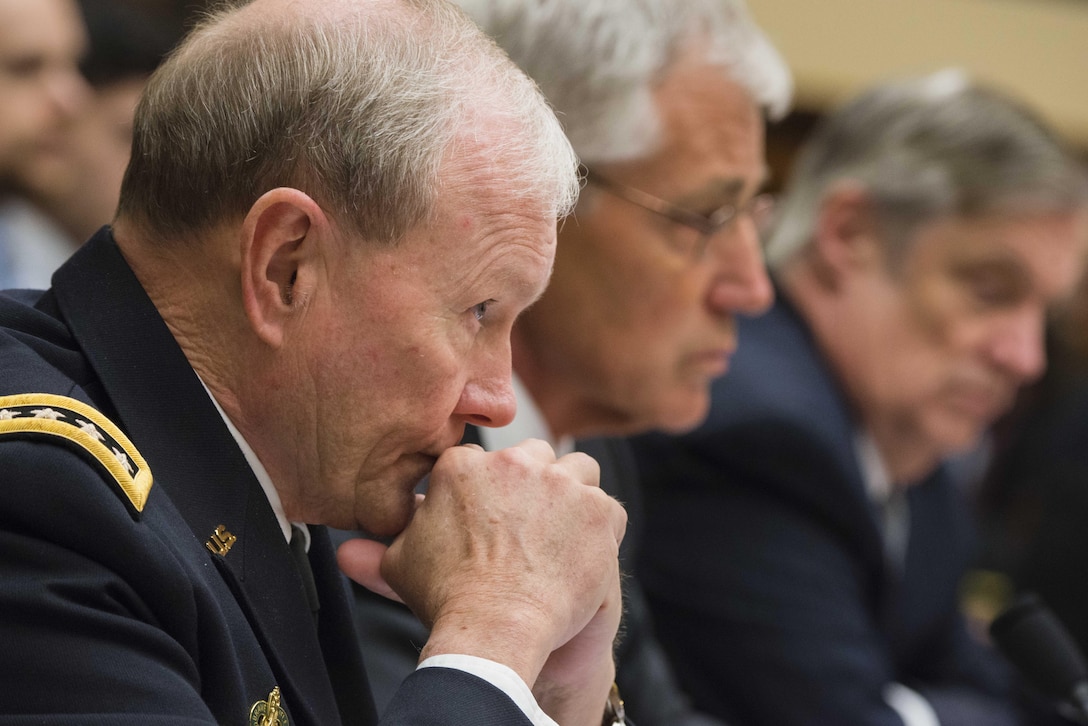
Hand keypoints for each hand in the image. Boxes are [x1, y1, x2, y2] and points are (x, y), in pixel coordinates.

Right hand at [340, 439, 625, 722]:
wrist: (494, 627)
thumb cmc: (447, 597)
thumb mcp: (403, 565)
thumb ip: (380, 547)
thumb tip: (347, 550)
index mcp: (465, 465)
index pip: (491, 461)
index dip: (498, 490)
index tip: (500, 519)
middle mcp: (515, 462)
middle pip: (538, 457)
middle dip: (538, 486)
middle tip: (533, 528)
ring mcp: (560, 482)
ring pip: (579, 472)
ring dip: (574, 498)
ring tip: (563, 539)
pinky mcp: (597, 508)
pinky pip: (609, 509)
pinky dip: (601, 531)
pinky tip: (581, 559)